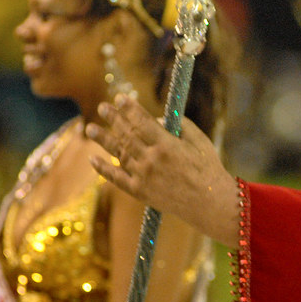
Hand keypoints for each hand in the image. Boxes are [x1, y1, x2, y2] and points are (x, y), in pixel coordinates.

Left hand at [85, 94, 240, 247]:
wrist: (210, 204)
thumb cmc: (208, 169)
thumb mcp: (200, 141)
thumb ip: (179, 125)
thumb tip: (156, 118)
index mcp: (167, 145)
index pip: (142, 121)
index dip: (129, 108)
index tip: (120, 97)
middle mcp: (152, 160)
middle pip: (127, 134)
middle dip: (113, 119)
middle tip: (102, 107)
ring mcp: (143, 177)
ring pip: (118, 154)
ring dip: (103, 139)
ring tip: (90, 128)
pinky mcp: (139, 192)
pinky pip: (117, 178)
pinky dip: (103, 169)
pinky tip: (92, 158)